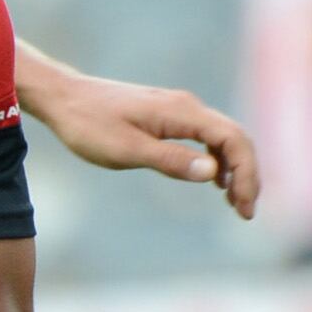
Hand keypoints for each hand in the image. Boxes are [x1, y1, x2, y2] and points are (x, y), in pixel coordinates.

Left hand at [27, 71, 259, 220]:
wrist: (64, 98)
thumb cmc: (89, 124)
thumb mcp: (127, 149)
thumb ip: (171, 160)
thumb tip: (214, 172)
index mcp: (182, 112)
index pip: (234, 140)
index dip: (248, 175)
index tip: (245, 208)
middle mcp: (187, 107)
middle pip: (236, 138)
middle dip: (248, 176)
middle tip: (245, 213)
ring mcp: (179, 110)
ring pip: (223, 138)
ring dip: (235, 169)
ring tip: (235, 203)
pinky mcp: (168, 116)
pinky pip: (205, 137)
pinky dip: (217, 160)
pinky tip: (215, 182)